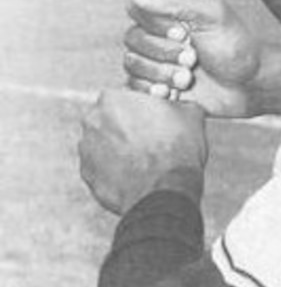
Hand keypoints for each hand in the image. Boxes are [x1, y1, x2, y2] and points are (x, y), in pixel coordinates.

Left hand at [79, 89, 206, 214]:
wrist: (166, 190)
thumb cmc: (177, 148)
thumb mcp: (189, 113)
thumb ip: (177, 103)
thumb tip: (180, 105)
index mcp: (113, 98)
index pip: (125, 97)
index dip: (142, 108)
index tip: (154, 119)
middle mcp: (92, 119)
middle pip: (110, 118)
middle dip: (126, 127)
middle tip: (149, 140)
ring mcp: (86, 148)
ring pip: (103, 143)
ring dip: (118, 148)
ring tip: (143, 160)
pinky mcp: (87, 174)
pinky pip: (100, 167)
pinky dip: (114, 169)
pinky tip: (134, 175)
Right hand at [124, 0, 260, 117]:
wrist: (250, 87)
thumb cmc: (238, 49)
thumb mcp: (213, 16)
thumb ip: (176, 2)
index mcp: (171, 13)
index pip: (137, 9)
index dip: (155, 24)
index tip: (182, 33)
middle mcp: (160, 35)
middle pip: (132, 38)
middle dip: (164, 52)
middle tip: (193, 58)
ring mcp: (156, 60)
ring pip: (132, 62)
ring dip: (161, 72)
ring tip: (188, 78)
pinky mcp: (155, 85)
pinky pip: (133, 86)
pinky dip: (152, 89)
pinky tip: (172, 92)